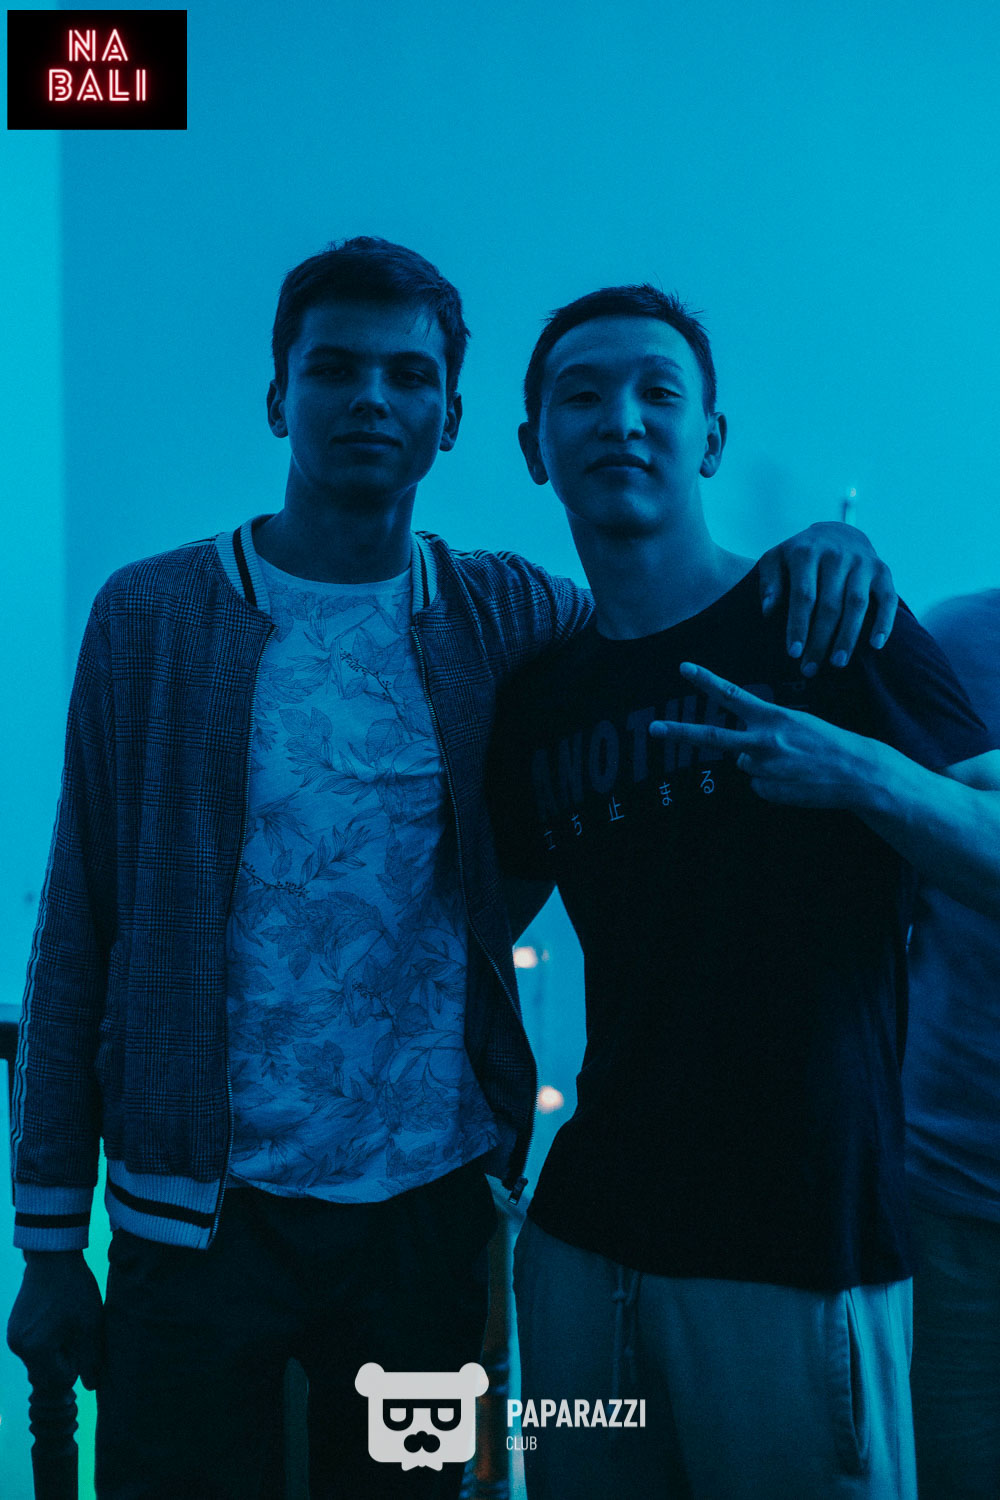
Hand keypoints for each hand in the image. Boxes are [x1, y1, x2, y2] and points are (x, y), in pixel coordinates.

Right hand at [7, 1250, 103, 1389]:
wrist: (53, 1257)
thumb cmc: (74, 1290)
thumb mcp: (89, 1324)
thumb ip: (90, 1358)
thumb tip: (90, 1386)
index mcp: (36, 1350)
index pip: (58, 1380)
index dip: (75, 1366)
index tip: (83, 1343)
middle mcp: (19, 1347)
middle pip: (46, 1373)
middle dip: (64, 1361)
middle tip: (78, 1334)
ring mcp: (13, 1336)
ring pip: (40, 1360)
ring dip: (56, 1350)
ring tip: (69, 1323)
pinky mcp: (14, 1326)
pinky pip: (33, 1346)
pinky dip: (47, 1341)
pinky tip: (58, 1319)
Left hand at [649, 662, 881, 809]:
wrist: (858, 774)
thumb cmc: (830, 744)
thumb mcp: (799, 724)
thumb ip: (765, 732)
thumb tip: (741, 756)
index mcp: (774, 717)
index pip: (732, 695)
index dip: (705, 681)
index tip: (683, 668)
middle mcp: (763, 741)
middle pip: (712, 737)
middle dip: (680, 732)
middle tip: (653, 729)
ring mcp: (763, 768)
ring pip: (745, 764)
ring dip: (763, 765)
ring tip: (793, 765)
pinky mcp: (767, 791)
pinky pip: (758, 785)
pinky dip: (773, 784)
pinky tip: (796, 781)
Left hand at [758, 522, 896, 675]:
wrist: (837, 533)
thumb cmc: (800, 556)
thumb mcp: (776, 560)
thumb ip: (769, 583)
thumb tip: (768, 611)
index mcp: (806, 553)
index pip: (803, 595)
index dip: (798, 626)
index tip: (793, 653)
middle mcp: (836, 555)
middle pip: (829, 605)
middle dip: (820, 640)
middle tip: (810, 668)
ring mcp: (862, 563)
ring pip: (856, 604)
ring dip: (848, 637)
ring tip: (838, 662)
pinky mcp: (882, 571)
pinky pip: (887, 598)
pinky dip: (884, 622)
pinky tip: (876, 645)